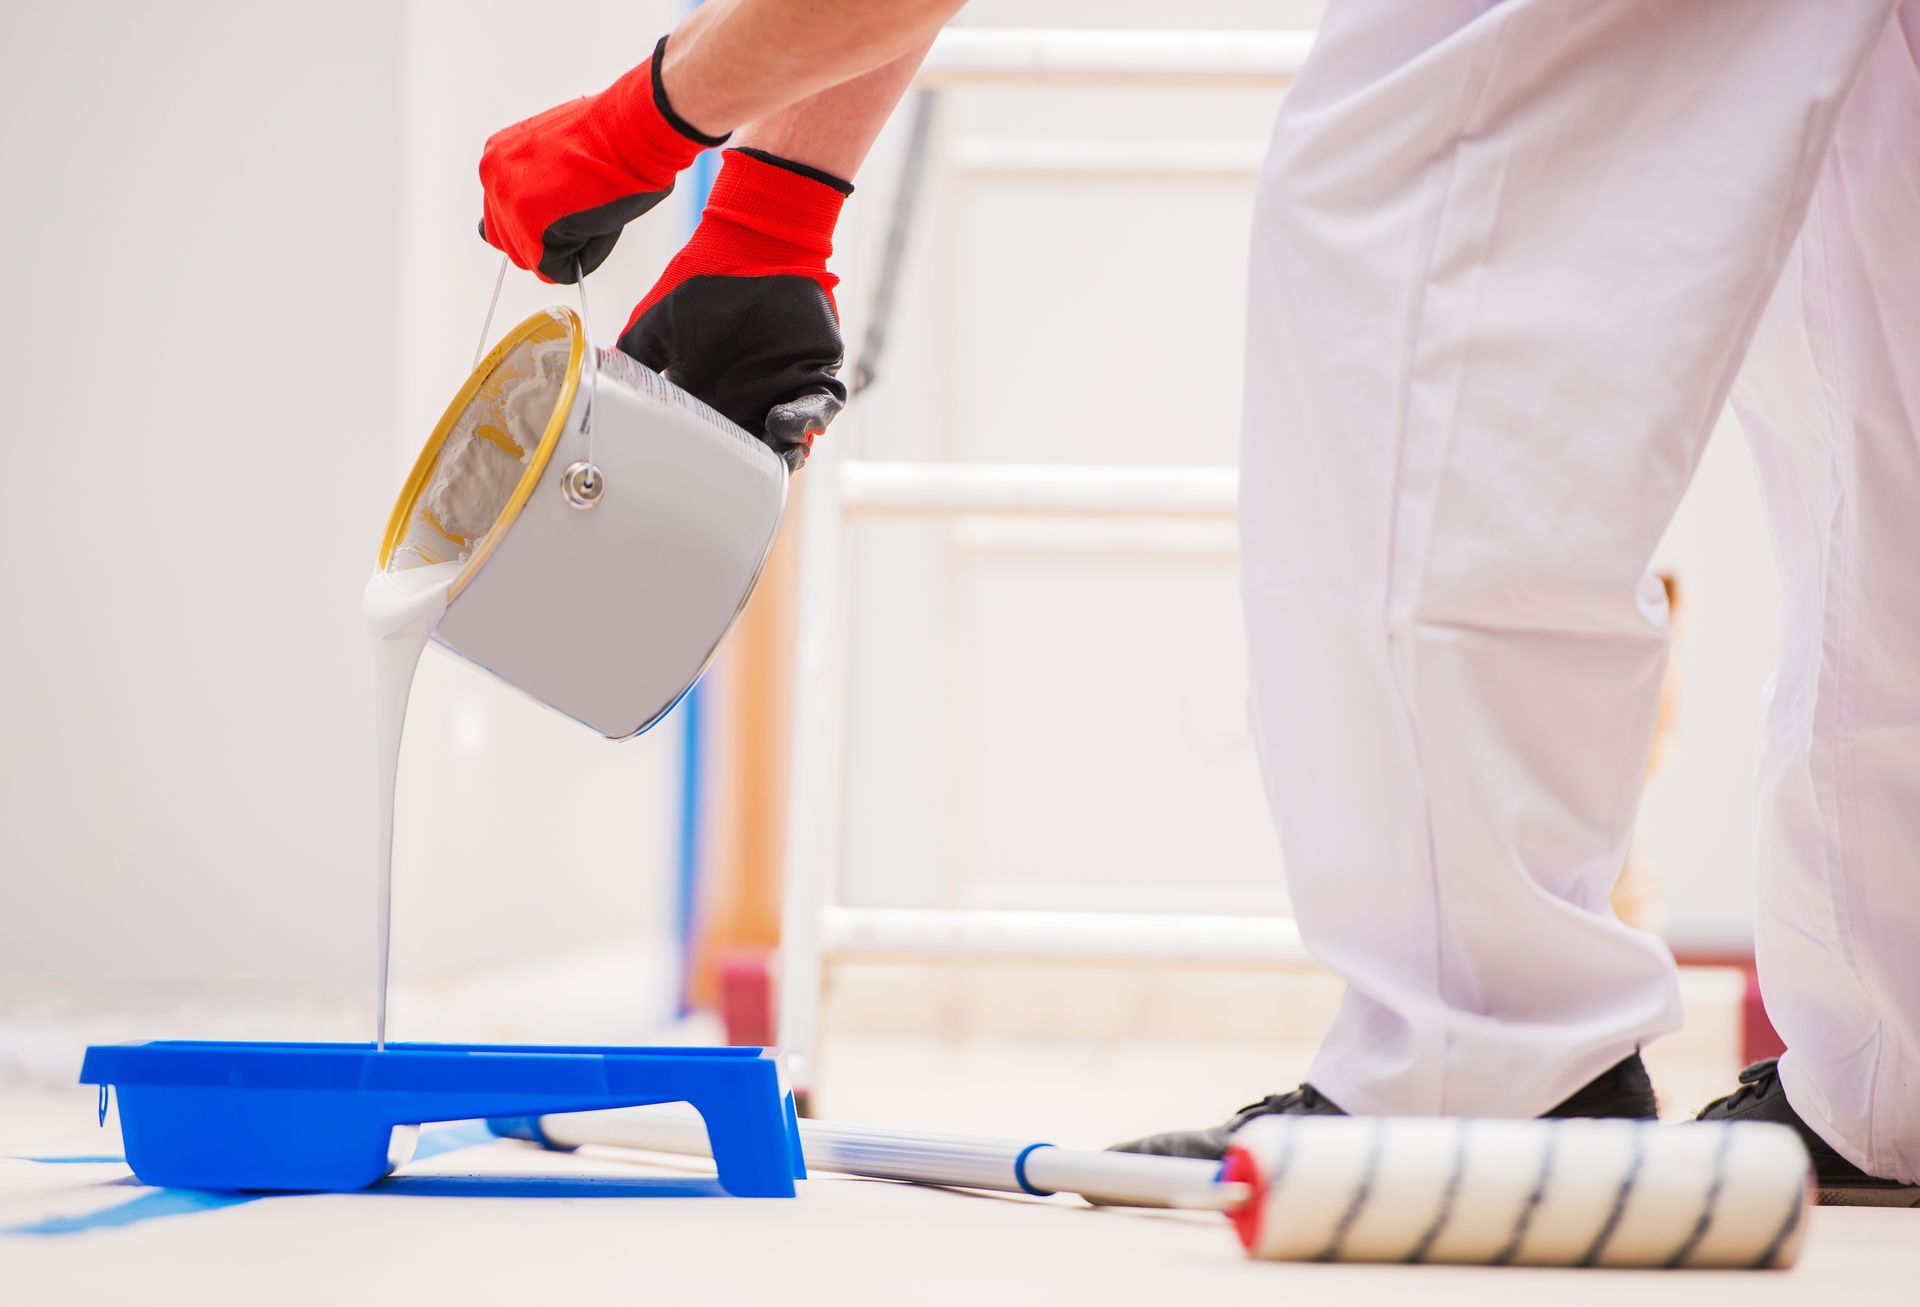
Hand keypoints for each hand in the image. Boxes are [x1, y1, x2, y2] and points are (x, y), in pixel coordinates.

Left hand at [478, 36, 724, 283]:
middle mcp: (493, 176)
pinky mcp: (530, 228)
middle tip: (581, 214)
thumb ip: (540, 181)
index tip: (566, 209)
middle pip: (510, 241)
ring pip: (531, 258)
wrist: (630, 130)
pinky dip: (579, 259)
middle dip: (546, 240)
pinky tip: (596, 223)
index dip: (540, 220)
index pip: (504, 213)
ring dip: (563, 248)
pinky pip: (553, 269)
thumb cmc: (611, 136)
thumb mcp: (561, 150)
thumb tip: (548, 214)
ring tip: (589, 213)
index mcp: (499, 156)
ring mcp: (508, 203)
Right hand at [617, 148, 851, 469]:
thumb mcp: (653, 330)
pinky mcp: (814, 371)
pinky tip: (788, 424)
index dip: (710, 470)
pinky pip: (820, 405)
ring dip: (785, 454)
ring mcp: (783, 386)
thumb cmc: (696, 283)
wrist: (745, 244)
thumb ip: (632, 365)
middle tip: (742, 488)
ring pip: (791, 438)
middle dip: (752, 473)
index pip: (713, 446)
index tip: (698, 484)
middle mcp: (749, 399)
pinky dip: (808, 419)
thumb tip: (595, 398)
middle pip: (755, 452)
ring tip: (773, 459)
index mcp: (712, 397)